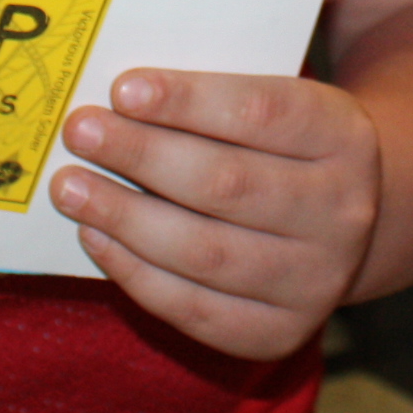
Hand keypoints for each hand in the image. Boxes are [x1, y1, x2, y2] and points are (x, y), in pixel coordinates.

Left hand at [52, 67, 380, 360]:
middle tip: (80, 132)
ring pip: (205, 252)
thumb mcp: (281, 94)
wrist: (341, 221)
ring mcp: (317, 281)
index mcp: (343, 136)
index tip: (122, 89)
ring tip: (69, 188)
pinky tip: (96, 236)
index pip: (261, 112)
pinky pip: (196, 309)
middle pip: (226, 184)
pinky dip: (136, 274)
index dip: (188, 101)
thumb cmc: (282, 143)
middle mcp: (342, 211)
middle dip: (140, 156)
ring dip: (124, 218)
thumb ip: (223, 78)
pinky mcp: (282, 333)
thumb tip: (128, 86)